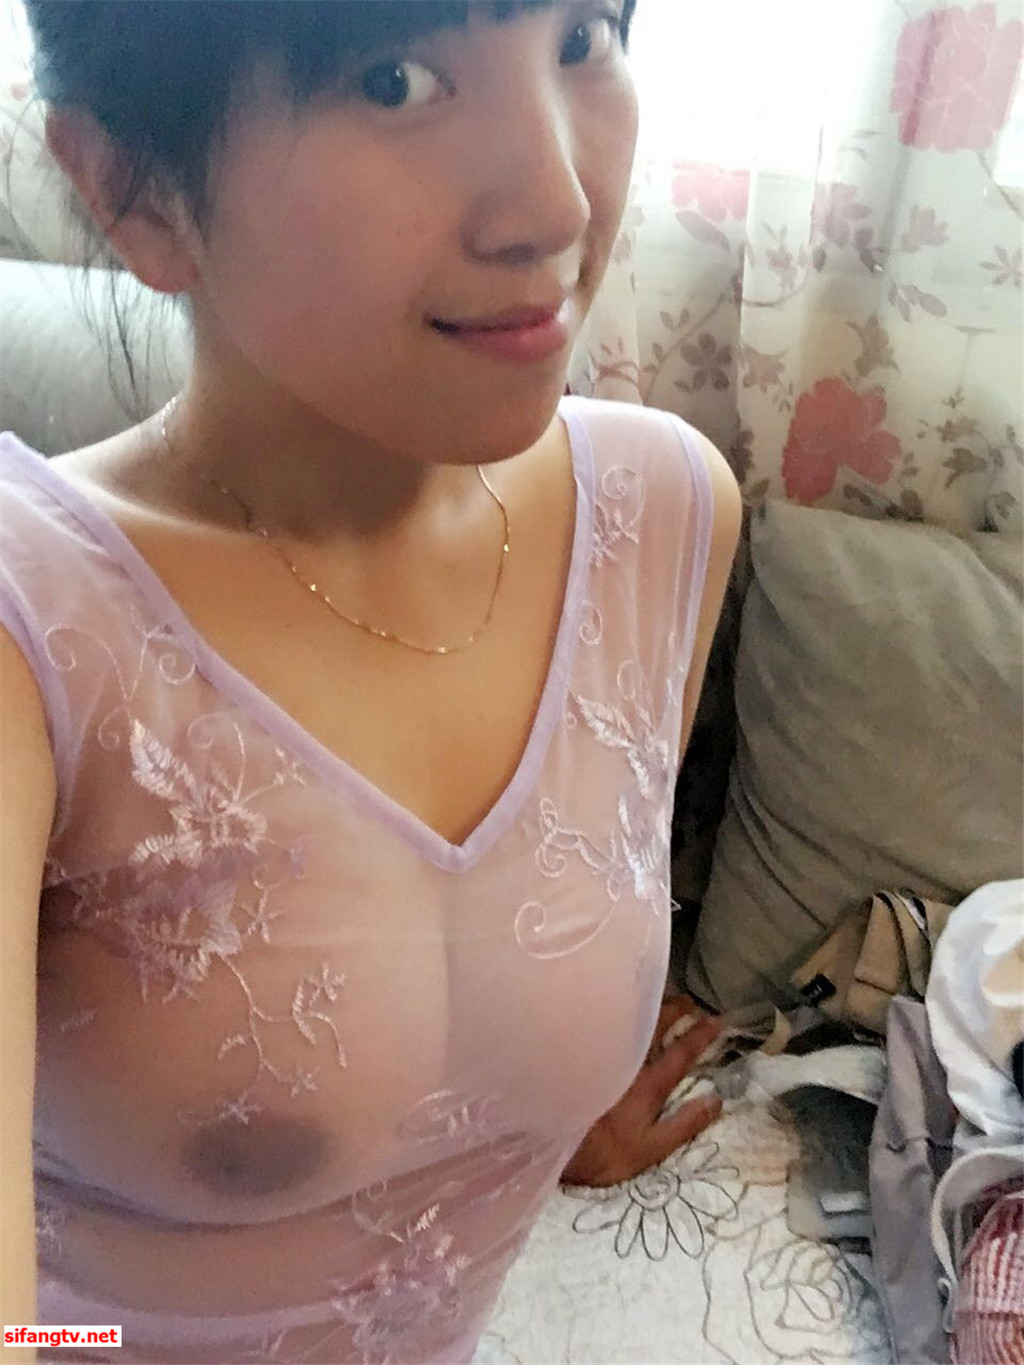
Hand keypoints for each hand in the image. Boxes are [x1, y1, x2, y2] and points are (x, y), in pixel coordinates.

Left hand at [559, 994, 722, 1187]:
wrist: (546, 1140)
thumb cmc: (600, 1151)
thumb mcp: (649, 1149)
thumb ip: (683, 1125)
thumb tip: (716, 1100)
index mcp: (647, 1082)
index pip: (680, 1052)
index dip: (700, 1036)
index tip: (716, 1019)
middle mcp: (625, 1059)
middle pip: (654, 1025)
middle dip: (675, 1010)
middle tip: (690, 999)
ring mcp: (600, 1051)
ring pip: (629, 1019)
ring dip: (648, 1006)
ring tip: (658, 997)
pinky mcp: (578, 1050)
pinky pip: (603, 1022)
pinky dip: (616, 1012)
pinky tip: (614, 1009)